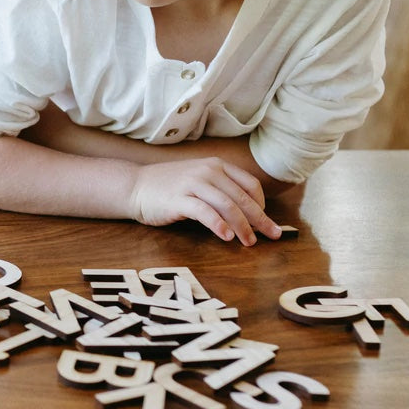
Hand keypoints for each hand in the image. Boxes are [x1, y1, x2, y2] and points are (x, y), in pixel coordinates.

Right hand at [128, 158, 281, 245]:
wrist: (135, 186)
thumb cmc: (169, 188)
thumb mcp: (199, 180)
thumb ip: (221, 190)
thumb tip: (248, 213)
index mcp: (216, 165)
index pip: (250, 184)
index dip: (262, 205)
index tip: (265, 222)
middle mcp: (207, 171)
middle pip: (242, 197)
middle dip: (260, 219)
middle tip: (273, 236)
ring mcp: (192, 183)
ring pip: (227, 205)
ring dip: (242, 226)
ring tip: (249, 242)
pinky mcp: (178, 199)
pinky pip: (204, 212)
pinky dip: (218, 225)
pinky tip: (226, 237)